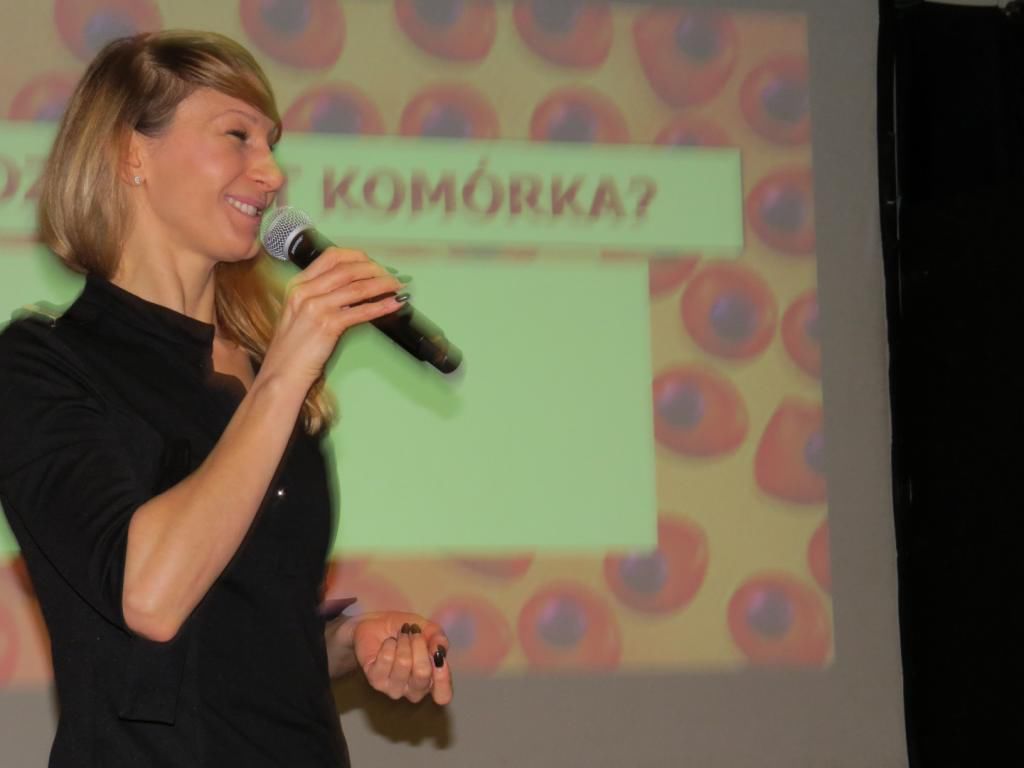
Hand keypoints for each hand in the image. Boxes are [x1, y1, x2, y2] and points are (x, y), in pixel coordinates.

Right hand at [260, 247, 406, 389]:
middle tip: (390, 276)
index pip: (332, 257)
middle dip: (375, 270)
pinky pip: (361, 311)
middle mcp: (305, 291)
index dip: (358, 257)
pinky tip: (393, 304)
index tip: (373, 264)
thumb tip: (353, 289)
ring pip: (358, 287)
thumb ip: (320, 296)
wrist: (281, 374)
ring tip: (397, 287)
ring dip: (383, 285)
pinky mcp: (327, 325)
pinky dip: (382, 306)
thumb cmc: (292, 349)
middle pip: (348, 268)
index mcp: (298, 285)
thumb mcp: (299, 313)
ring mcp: (315, 307)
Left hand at [350, 611, 452, 704]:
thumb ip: (439, 639)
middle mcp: (413, 690)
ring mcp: (393, 688)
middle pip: (423, 673)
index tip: (439, 656)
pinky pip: (387, 658)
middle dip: (419, 645)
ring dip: (403, 641)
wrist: (377, 624)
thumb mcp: (429, 630)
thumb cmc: (407, 631)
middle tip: (415, 633)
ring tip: (400, 635)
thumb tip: (440, 650)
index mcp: (431, 681)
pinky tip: (388, 643)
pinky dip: (389, 644)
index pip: (443, 695)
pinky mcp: (375, 681)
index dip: (443, 677)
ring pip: (404, 663)